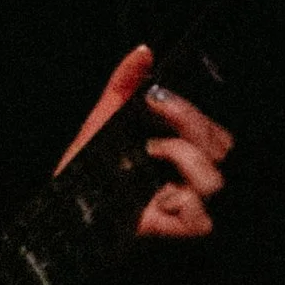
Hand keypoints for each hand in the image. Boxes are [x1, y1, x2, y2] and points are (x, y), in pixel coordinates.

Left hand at [59, 44, 233, 240]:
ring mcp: (188, 206)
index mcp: (180, 149)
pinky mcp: (180, 231)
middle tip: (153, 121)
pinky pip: (201, 219)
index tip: (157, 98)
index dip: (191, 110)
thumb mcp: (104, 120)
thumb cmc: (85, 167)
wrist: (61, 206)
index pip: (213, 128)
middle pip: (222, 147)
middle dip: (190, 125)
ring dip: (183, 158)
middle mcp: (189, 177)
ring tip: (151, 154)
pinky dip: (181, 202)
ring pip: (215, 179)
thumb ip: (124, 83)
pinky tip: (157, 196)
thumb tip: (142, 52)